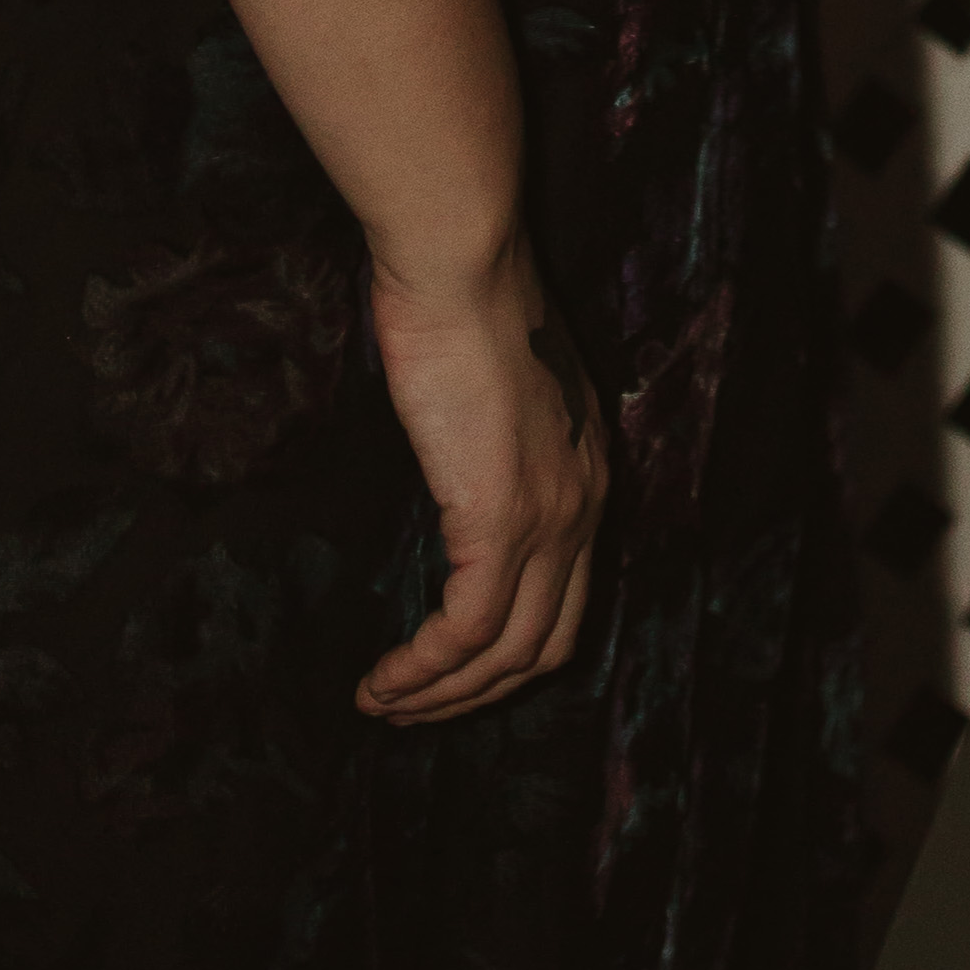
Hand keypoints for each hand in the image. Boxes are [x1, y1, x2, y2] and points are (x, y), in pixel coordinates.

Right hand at [357, 233, 609, 720]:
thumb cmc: (463, 300)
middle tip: (413, 708)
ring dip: (440, 696)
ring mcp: (550, 518)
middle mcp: (585, 507)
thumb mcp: (499, 388)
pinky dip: (421, 671)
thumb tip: (456, 478)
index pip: (565, 599)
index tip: (449, 671)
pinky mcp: (501, 520)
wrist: (464, 261)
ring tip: (383, 707)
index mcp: (588, 473)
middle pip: (543, 645)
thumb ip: (493, 443)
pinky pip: (464, 632)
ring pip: (504, 653)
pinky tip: (381, 683)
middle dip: (475, 693)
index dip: (507, 652)